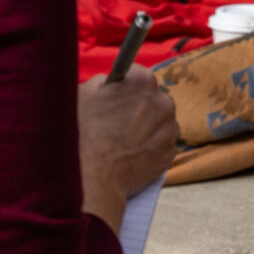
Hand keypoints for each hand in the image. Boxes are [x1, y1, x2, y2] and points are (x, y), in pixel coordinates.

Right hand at [77, 67, 178, 232]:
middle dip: (138, 106)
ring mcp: (170, 129)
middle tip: (117, 120)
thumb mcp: (83, 94)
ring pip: (159, 122)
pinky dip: (149, 147)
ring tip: (123, 140)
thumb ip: (102, 81)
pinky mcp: (170, 153)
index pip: (137, 75)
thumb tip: (111, 81)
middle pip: (152, 98)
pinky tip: (130, 153)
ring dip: (146, 127)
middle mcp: (163, 102)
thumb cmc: (84, 134)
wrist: (93, 178)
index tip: (117, 95)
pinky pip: (161, 143)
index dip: (124, 85)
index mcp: (143, 82)